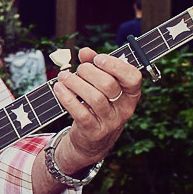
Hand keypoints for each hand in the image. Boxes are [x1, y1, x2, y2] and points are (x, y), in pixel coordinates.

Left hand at [51, 46, 143, 172]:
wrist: (92, 141)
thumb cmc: (97, 106)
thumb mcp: (101, 86)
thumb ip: (95, 66)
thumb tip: (85, 52)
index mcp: (131, 94)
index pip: (133, 77)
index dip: (115, 65)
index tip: (98, 58)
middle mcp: (124, 109)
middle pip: (109, 85)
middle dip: (89, 72)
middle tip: (78, 70)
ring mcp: (110, 122)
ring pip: (94, 98)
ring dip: (75, 83)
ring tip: (64, 77)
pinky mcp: (94, 131)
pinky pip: (81, 112)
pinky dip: (67, 98)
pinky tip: (59, 88)